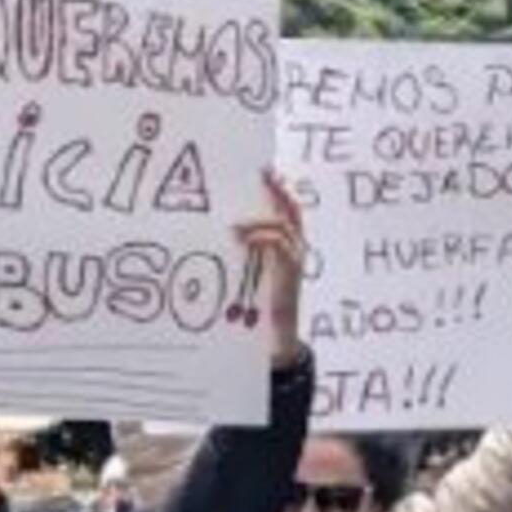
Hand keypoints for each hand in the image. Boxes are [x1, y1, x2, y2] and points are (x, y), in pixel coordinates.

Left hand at [235, 170, 306, 367]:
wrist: (277, 340)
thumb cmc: (259, 310)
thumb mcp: (249, 276)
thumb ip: (242, 256)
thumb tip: (214, 235)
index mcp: (287, 248)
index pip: (287, 211)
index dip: (277, 190)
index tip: (263, 171)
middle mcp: (296, 250)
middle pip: (292, 211)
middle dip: (278, 190)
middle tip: (263, 173)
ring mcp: (296, 260)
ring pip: (284, 225)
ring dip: (257, 221)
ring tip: (235, 227)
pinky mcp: (291, 272)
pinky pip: (279, 243)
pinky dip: (260, 237)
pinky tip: (241, 240)